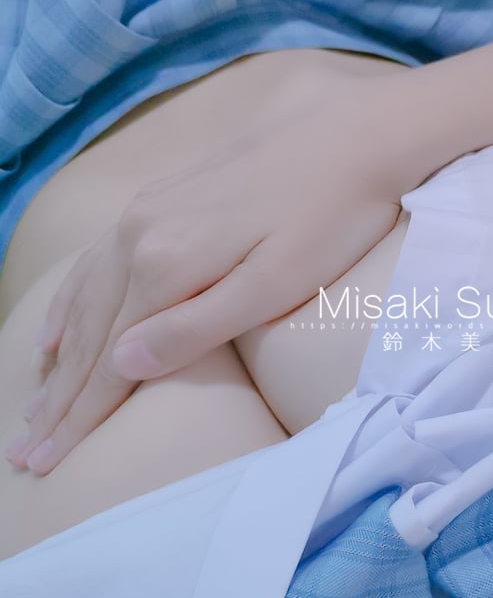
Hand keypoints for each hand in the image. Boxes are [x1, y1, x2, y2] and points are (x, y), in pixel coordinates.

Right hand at [5, 75, 402, 474]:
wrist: (355, 134)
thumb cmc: (331, 218)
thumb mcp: (275, 284)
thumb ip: (197, 328)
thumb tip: (122, 364)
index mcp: (165, 265)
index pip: (110, 361)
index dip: (78, 417)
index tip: (45, 463)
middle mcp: (139, 236)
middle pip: (88, 334)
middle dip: (57, 399)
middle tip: (26, 453)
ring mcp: (144, 213)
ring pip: (85, 298)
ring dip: (58, 357)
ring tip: (34, 405)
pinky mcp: (159, 198)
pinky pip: (94, 260)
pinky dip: (68, 303)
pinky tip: (55, 328)